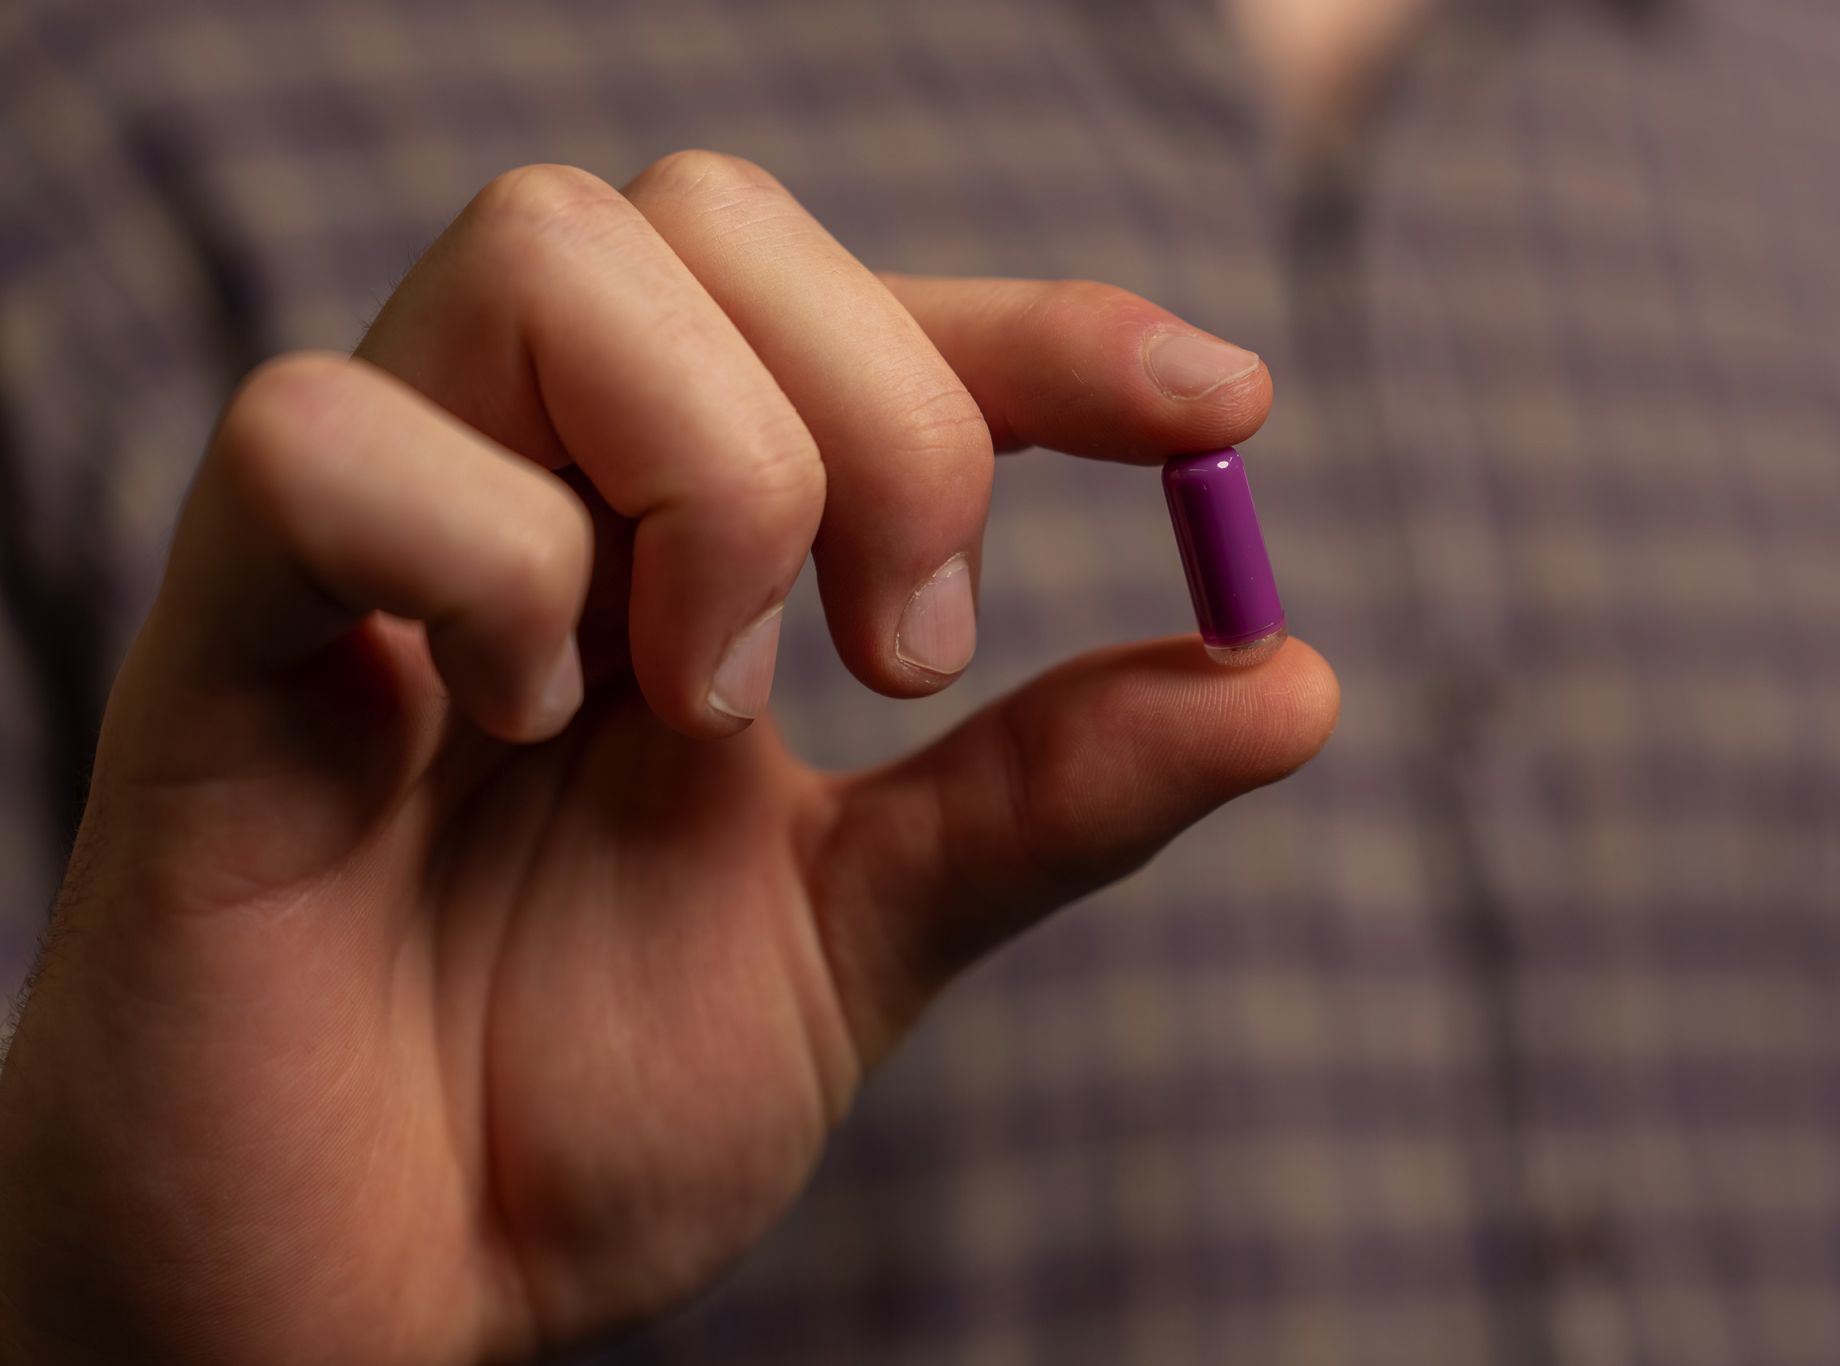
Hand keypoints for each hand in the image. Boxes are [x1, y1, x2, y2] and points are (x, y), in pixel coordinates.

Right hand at [0, 154, 1339, 1362]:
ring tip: (703, 703)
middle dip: (891, 408)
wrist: (372, 1305)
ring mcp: (363, 542)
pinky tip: (512, 720)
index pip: (861, 313)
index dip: (1050, 328)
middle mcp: (518, 486)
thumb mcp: (869, 935)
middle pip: (709, 209)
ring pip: (545, 252)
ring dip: (709, 466)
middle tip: (901, 655)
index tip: (1224, 408)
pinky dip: (482, 554)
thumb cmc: (562, 1111)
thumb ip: (1054, 796)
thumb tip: (1295, 676)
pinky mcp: (219, 636)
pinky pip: (322, 436)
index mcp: (670, 539)